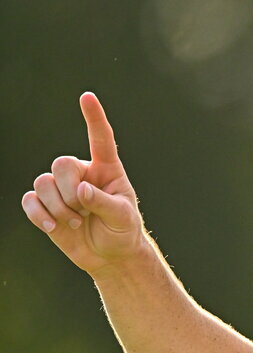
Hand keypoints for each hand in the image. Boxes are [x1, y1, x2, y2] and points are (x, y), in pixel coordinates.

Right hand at [22, 93, 146, 277]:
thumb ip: (105, 202)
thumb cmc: (123, 231)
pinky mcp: (45, 206)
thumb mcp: (123, 217)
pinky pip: (29, 200)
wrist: (110, 256)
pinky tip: (53, 227)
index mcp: (107, 170)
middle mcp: (82, 174)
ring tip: (75, 222)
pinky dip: (39, 214)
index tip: (87, 97)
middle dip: (68, 189)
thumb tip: (80, 191)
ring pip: (43, 183)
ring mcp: (61, 189)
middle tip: (83, 210)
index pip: (100, 139)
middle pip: (61, 163)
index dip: (94, 118)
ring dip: (57, 206)